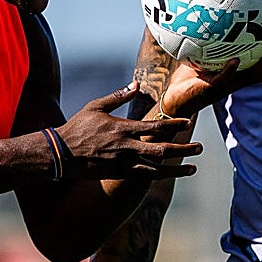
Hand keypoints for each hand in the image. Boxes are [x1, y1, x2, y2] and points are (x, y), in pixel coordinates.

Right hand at [55, 83, 201, 178]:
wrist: (61, 154)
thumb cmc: (78, 128)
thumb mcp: (96, 106)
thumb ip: (118, 96)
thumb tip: (136, 85)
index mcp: (123, 129)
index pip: (155, 127)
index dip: (174, 125)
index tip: (188, 123)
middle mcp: (127, 148)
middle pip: (162, 150)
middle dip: (183, 149)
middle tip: (200, 148)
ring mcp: (124, 164)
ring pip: (157, 169)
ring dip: (177, 169)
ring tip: (193, 168)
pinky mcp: (119, 175)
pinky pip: (144, 177)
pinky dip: (159, 175)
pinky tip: (169, 175)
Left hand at [163, 34, 261, 117]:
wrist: (175, 99)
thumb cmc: (188, 76)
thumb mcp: (200, 52)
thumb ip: (208, 35)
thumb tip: (210, 8)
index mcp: (240, 72)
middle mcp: (238, 79)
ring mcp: (227, 84)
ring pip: (253, 75)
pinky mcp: (213, 88)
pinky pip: (225, 79)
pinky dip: (231, 70)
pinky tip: (236, 60)